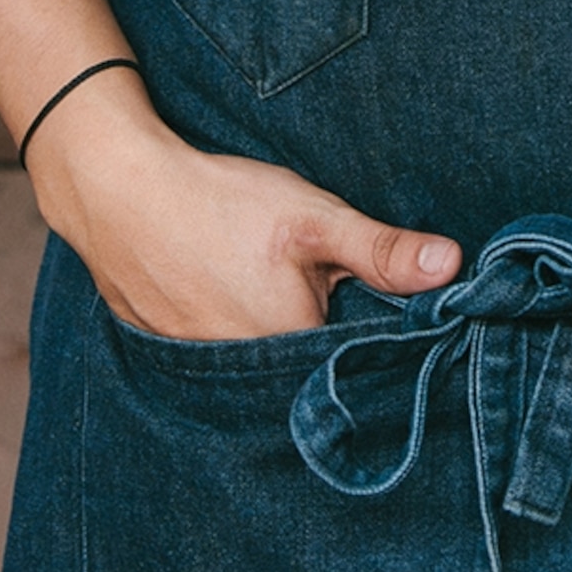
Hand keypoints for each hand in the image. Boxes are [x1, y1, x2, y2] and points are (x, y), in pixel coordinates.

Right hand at [24, 70, 458, 342]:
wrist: (116, 189)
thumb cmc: (219, 201)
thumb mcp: (312, 216)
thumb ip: (381, 251)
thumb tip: (455, 267)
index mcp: (291, 350)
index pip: (355, 365)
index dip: (374, 338)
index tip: (379, 306)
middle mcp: (246, 382)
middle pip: (308, 370)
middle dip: (326, 339)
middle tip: (319, 288)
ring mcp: (202, 373)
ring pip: (264, 366)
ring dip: (279, 341)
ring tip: (271, 290)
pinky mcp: (171, 358)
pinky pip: (222, 361)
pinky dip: (236, 337)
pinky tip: (233, 296)